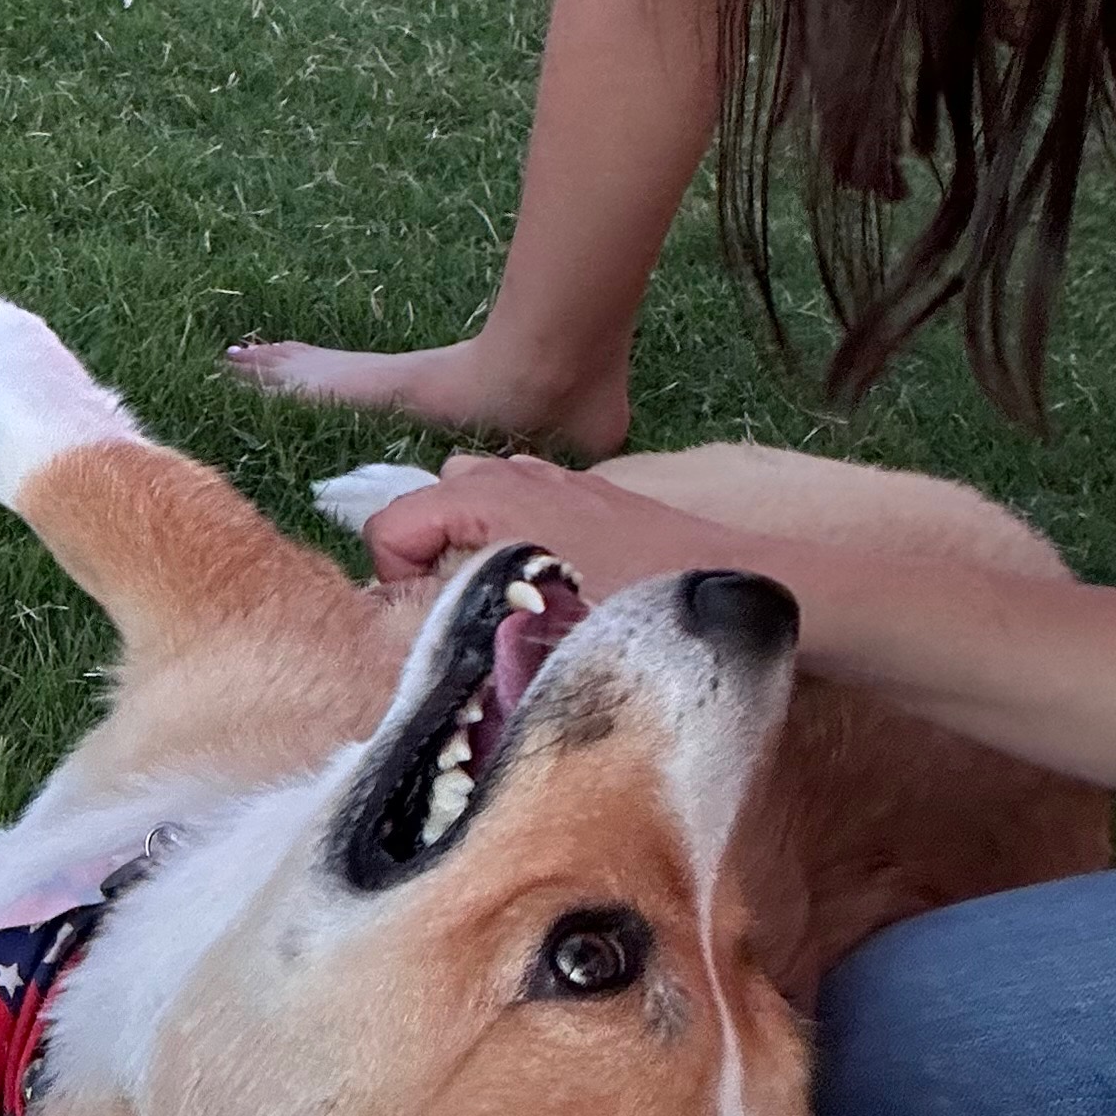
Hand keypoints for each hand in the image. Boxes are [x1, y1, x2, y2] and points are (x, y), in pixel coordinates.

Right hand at [361, 451, 769, 595]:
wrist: (727, 579)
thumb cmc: (634, 606)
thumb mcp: (537, 626)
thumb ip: (462, 623)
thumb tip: (405, 640)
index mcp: (485, 500)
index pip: (388, 528)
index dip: (394, 585)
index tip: (435, 630)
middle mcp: (505, 474)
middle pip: (424, 510)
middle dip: (428, 561)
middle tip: (469, 619)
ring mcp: (543, 476)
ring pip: (466, 501)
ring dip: (467, 545)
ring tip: (504, 601)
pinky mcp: (577, 489)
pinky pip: (512, 502)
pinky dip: (508, 535)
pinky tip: (547, 581)